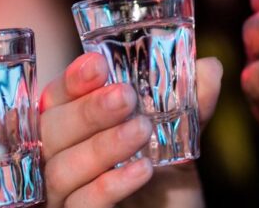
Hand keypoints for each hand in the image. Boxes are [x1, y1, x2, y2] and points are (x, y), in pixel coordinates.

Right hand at [39, 53, 222, 207]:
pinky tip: (143, 169)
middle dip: (88, 109)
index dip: (73, 80)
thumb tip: (208, 67)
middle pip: (51, 129)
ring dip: (102, 145)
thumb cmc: (164, 180)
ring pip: (61, 167)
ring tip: (142, 130)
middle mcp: (59, 156)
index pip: (57, 97)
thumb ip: (189, 104)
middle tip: (126, 96)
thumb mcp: (179, 139)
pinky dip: (109, 184)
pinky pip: (81, 204)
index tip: (99, 64)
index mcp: (73, 126)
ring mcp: (63, 192)